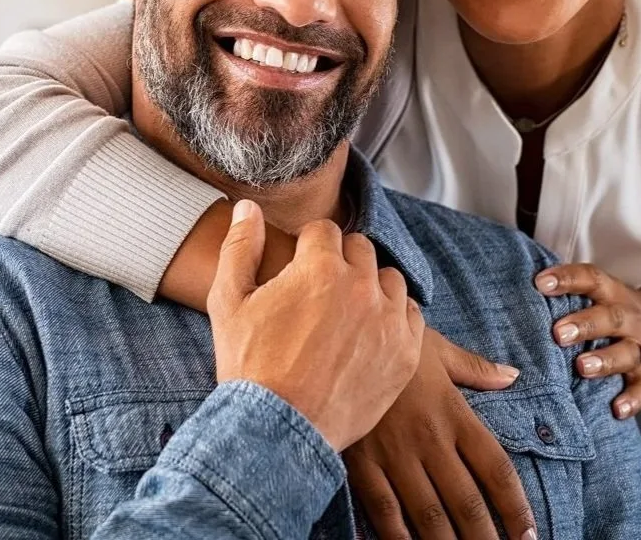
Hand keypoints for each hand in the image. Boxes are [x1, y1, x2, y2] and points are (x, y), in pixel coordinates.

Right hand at [207, 200, 424, 451]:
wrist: (276, 432)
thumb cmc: (249, 366)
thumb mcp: (229, 301)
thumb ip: (238, 246)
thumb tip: (246, 207)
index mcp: (320, 266)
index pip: (324, 231)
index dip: (307, 247)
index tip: (299, 268)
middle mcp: (361, 286)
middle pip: (360, 249)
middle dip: (340, 261)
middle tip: (321, 292)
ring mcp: (388, 320)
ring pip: (389, 279)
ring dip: (371, 286)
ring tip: (347, 312)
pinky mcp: (406, 353)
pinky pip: (412, 315)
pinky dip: (395, 317)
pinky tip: (371, 332)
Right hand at [344, 329, 537, 539]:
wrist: (342, 336)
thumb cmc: (394, 342)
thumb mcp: (438, 350)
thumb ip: (476, 369)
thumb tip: (511, 376)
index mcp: (454, 413)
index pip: (495, 469)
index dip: (516, 507)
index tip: (529, 534)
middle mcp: (430, 440)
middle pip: (467, 503)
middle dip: (486, 539)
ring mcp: (395, 455)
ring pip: (430, 516)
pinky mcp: (363, 464)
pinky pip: (385, 512)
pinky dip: (399, 539)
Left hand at [535, 263, 640, 418]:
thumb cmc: (612, 309)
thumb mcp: (597, 293)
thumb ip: (566, 294)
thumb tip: (513, 290)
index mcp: (611, 292)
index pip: (590, 279)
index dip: (567, 279)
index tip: (540, 283)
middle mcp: (628, 318)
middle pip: (610, 317)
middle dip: (585, 325)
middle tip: (558, 333)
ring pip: (627, 353)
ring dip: (605, 360)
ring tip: (582, 367)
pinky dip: (632, 400)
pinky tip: (617, 409)